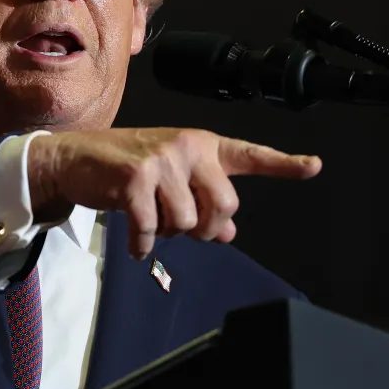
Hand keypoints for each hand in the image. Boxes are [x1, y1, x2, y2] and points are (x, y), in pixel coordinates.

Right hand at [27, 128, 321, 259]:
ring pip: (187, 223)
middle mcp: (186, 147)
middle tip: (179, 228)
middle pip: (223, 207)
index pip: (249, 155)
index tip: (314, 166)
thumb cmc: (123, 169)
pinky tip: (134, 242)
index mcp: (200, 145)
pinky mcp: (135, 178)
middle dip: (203, 229)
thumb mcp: (168, 183)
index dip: (284, 164)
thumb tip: (229, 234)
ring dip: (167, 234)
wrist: (73, 159)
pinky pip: (153, 229)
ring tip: (147, 220)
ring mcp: (161, 160)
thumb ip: (201, 204)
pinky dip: (142, 244)